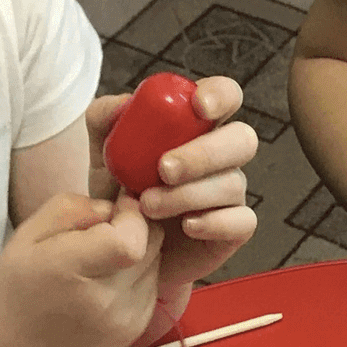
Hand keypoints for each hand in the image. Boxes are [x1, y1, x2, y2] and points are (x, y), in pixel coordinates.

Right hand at [0, 190, 162, 346]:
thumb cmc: (13, 291)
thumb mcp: (26, 236)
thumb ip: (71, 209)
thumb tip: (112, 207)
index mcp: (70, 270)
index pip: (131, 239)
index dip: (130, 216)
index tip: (113, 209)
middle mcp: (105, 300)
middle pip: (152, 245)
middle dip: (136, 227)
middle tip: (105, 230)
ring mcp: (124, 319)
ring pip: (156, 263)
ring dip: (137, 251)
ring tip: (101, 259)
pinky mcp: (134, 330)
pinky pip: (151, 286)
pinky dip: (136, 276)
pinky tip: (105, 283)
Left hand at [86, 76, 256, 293]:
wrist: (118, 251)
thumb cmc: (118, 193)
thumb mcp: (103, 154)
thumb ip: (105, 119)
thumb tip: (123, 102)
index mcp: (196, 125)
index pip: (225, 96)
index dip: (220, 95)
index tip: (198, 107)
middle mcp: (221, 156)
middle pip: (242, 139)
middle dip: (204, 153)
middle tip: (163, 169)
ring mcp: (231, 193)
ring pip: (233, 182)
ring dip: (189, 193)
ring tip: (148, 206)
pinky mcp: (234, 228)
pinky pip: (243, 221)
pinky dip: (214, 222)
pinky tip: (187, 226)